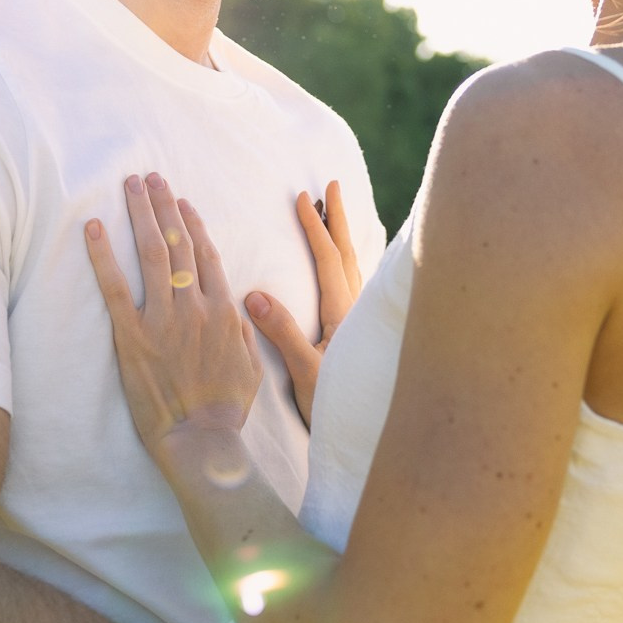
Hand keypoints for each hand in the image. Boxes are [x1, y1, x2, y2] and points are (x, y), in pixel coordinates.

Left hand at [84, 173, 263, 461]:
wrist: (201, 440)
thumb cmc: (225, 410)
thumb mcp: (252, 368)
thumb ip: (246, 333)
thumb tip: (241, 309)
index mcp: (225, 312)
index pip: (206, 255)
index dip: (193, 224)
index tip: (182, 202)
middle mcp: (195, 307)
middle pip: (179, 243)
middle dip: (164, 205)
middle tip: (151, 177)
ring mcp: (164, 319)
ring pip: (153, 253)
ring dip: (141, 213)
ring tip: (131, 185)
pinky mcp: (133, 337)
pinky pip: (115, 288)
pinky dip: (103, 255)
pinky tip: (93, 228)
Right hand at [244, 179, 363, 424]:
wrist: (367, 435)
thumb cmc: (336, 407)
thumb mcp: (305, 372)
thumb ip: (282, 333)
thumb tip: (254, 294)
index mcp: (344, 316)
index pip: (328, 261)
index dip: (315, 229)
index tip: (303, 199)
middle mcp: (358, 313)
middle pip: (348, 255)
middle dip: (338, 220)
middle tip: (332, 186)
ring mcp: (361, 324)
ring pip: (355, 269)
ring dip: (344, 239)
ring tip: (336, 216)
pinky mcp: (360, 337)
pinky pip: (356, 286)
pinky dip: (348, 265)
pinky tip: (345, 269)